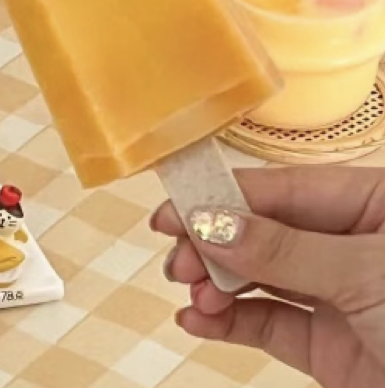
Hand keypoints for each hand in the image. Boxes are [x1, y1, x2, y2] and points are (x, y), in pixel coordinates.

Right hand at [151, 166, 384, 387]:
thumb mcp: (365, 274)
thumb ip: (284, 248)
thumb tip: (210, 222)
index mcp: (374, 203)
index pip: (283, 189)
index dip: (224, 197)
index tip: (171, 209)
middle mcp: (351, 244)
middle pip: (264, 232)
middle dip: (216, 245)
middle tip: (177, 260)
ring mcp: (339, 296)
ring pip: (262, 278)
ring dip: (219, 285)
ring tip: (194, 296)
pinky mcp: (331, 347)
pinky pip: (271, 324)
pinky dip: (230, 322)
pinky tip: (198, 321)